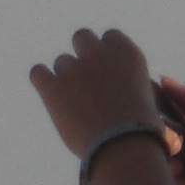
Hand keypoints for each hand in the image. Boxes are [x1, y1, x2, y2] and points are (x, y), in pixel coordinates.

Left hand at [30, 27, 161, 157]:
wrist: (123, 148)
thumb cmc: (141, 133)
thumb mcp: (146, 99)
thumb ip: (128, 84)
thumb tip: (117, 89)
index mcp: (127, 54)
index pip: (110, 36)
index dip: (106, 51)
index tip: (106, 68)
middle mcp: (100, 55)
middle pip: (82, 37)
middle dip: (83, 54)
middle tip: (86, 78)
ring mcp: (75, 70)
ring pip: (62, 61)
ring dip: (66, 76)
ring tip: (75, 103)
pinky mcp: (53, 88)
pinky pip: (38, 73)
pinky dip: (42, 81)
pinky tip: (50, 95)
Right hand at [150, 78, 184, 184]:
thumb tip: (164, 80)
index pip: (167, 114)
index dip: (157, 108)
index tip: (146, 102)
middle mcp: (183, 151)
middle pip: (156, 134)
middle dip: (165, 136)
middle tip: (177, 144)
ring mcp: (174, 174)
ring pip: (152, 156)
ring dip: (168, 160)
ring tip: (184, 170)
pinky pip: (154, 180)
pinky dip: (169, 179)